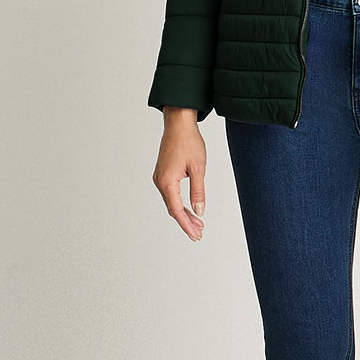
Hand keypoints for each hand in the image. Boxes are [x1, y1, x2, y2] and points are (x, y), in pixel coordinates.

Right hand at [154, 107, 207, 240]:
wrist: (178, 124)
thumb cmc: (189, 142)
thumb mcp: (198, 168)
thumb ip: (198, 192)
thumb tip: (199, 211)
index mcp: (167, 182)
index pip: (177, 210)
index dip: (187, 225)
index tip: (196, 235)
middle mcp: (160, 182)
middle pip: (173, 209)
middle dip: (186, 222)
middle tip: (199, 234)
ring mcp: (160, 178)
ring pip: (172, 203)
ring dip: (184, 214)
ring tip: (198, 224)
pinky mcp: (163, 174)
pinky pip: (170, 194)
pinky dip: (180, 204)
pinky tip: (190, 209)